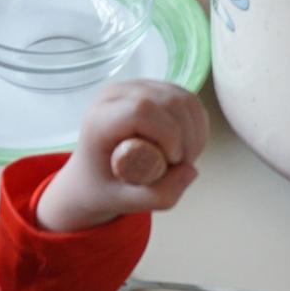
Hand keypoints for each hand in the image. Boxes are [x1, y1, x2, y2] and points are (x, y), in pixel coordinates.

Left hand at [34, 80, 210, 232]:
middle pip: (168, 101)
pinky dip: (196, 124)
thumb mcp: (125, 203)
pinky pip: (188, 100)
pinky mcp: (155, 88)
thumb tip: (190, 171)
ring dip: (194, 131)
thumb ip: (159, 195)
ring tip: (184, 158)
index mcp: (99, 119)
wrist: (93, 175)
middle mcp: (116, 95)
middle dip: (186, 136)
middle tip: (181, 166)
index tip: (172, 162)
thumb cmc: (102, 188)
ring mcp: (137, 87)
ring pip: (183, 98)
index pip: (142, 110)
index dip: (167, 134)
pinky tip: (186, 145)